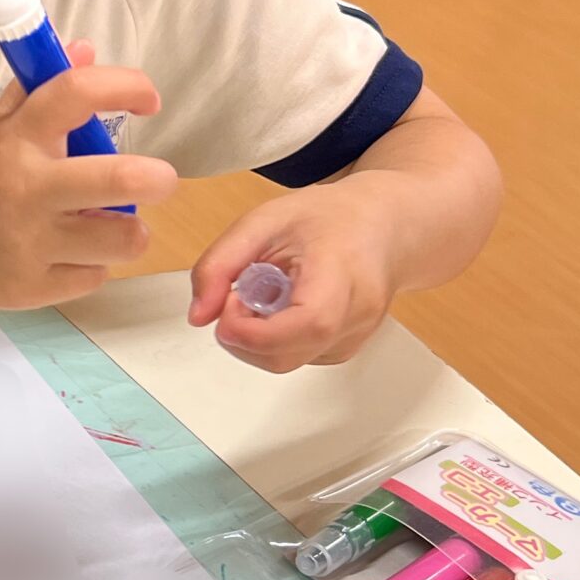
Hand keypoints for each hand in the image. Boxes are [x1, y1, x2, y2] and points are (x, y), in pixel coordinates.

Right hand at [0, 41, 177, 310]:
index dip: (126, 86)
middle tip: (158, 179)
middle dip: (158, 178)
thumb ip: (36, 93)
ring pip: (122, 240)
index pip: (77, 93)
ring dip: (128, 230)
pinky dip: (88, 264)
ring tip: (110, 223)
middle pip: (121, 181)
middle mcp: (22, 191)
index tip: (147, 99)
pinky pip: (92, 276)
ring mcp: (26, 246)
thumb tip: (85, 49)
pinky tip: (64, 254)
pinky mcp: (27, 290)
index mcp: (12, 140)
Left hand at [188, 186, 398, 371]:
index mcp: (342, 270)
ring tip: (264, 292)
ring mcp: (354, 337)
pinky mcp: (344, 350)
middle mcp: (357, 312)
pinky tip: (281, 306)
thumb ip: (220, 264)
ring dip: (253, 337)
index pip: (309, 323)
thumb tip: (198, 315)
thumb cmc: (327, 219)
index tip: (225, 310)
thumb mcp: (262, 221)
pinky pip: (293, 357)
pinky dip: (271, 339)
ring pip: (284, 360)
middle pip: (287, 354)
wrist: (381, 229)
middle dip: (241, 334)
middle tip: (237, 293)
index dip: (256, 331)